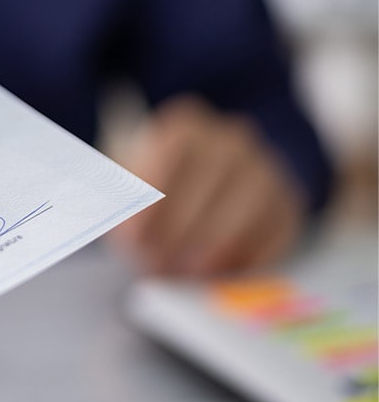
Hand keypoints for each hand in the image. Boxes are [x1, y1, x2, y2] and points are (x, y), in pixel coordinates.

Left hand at [111, 95, 304, 276]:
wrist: (215, 185)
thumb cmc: (158, 191)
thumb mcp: (127, 185)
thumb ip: (117, 199)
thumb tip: (112, 224)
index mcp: (185, 128)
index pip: (171, 150)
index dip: (151, 195)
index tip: (132, 237)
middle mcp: (230, 141)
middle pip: (211, 178)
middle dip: (181, 227)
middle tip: (157, 262)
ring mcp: (266, 168)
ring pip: (250, 204)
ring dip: (216, 243)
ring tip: (187, 272)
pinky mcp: (288, 203)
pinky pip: (278, 228)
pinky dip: (250, 255)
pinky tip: (222, 274)